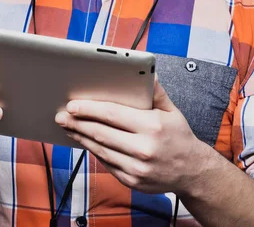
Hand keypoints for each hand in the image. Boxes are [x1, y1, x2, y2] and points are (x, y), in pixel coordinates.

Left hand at [54, 77, 208, 194]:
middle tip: (61, 116)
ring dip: (81, 137)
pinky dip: (93, 151)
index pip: (113, 115)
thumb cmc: (179, 136)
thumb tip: (147, 72)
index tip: (72, 104)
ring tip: (67, 127)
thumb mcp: (171, 110)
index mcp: (152, 126)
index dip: (90, 109)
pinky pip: (106, 163)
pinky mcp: (131, 181)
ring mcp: (136, 168)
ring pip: (100, 149)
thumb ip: (155, 92)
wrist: (192, 172)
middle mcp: (143, 149)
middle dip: (77, 123)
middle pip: (101, 133)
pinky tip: (84, 141)